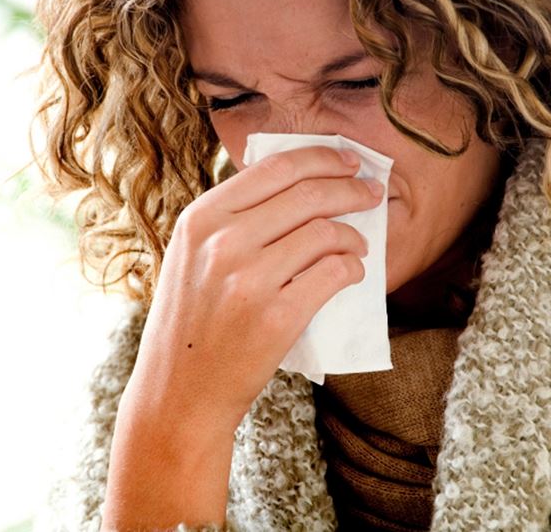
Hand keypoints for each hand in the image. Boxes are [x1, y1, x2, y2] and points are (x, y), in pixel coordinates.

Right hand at [121, 145, 384, 436]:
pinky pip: (334, 272)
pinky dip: (352, 267)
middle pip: (308, 194)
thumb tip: (295, 183)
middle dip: (351, 189)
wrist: (179, 392)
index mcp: (200, 219)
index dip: (322, 158)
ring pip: (326, 232)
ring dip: (354, 234)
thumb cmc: (191, 322)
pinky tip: (352, 272)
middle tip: (372, 193)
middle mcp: (222, 242)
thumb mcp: (190, 256)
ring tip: (359, 243)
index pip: (275, 168)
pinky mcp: (276, 317)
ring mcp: (249, 279)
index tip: (349, 161)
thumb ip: (231, 219)